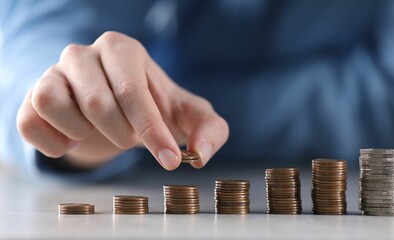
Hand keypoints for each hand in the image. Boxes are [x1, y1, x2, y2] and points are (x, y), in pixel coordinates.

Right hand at [16, 31, 228, 169]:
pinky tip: (74, 140)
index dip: (152, 132)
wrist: (116, 114)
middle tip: (130, 137)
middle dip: (122, 134)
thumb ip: (209, 130)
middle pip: (97, 103)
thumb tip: (200, 154)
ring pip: (55, 105)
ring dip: (84, 133)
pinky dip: (54, 142)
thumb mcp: (188, 117)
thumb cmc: (154, 110)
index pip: (133, 92)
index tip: (170, 161)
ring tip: (101, 132)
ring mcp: (52, 73)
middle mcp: (83, 53)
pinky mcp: (32, 97)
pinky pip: (30, 122)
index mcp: (123, 50)